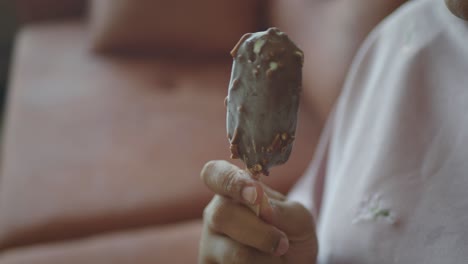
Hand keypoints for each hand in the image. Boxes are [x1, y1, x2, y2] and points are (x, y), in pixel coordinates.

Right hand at [198, 160, 317, 263]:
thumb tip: (264, 209)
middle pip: (221, 214)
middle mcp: (215, 213)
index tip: (255, 194)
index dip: (230, 181)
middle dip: (258, 231)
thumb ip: (284, 211)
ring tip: (277, 257)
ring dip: (266, 258)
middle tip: (282, 243)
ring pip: (233, 252)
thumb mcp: (299, 219)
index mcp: (233, 190)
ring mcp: (209, 244)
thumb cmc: (292, 237)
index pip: (214, 173)